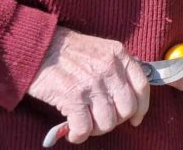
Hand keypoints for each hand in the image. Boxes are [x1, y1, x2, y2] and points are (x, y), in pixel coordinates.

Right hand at [28, 27, 149, 143]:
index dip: (141, 107)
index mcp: (119, 55)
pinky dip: (79, 135)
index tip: (136, 119)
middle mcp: (109, 68)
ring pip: (107, 122)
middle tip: (101, 121)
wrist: (39, 47)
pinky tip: (72, 132)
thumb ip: (119, 66)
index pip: (142, 86)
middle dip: (116, 121)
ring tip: (85, 125)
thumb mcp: (102, 49)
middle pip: (127, 108)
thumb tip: (132, 87)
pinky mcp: (72, 97)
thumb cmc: (70, 51)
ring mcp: (92, 83)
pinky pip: (84, 128)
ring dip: (96, 130)